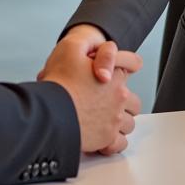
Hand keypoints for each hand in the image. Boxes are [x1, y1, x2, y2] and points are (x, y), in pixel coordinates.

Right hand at [39, 29, 143, 153]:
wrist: (50, 111)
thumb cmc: (60, 82)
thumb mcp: (71, 48)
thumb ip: (88, 42)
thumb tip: (104, 47)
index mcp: (114, 73)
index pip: (134, 63)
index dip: (127, 64)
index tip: (120, 72)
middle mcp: (119, 96)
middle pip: (133, 100)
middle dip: (123, 101)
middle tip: (108, 101)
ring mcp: (115, 118)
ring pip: (128, 123)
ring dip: (120, 122)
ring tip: (104, 120)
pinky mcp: (107, 138)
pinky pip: (120, 143)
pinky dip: (114, 141)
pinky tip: (104, 137)